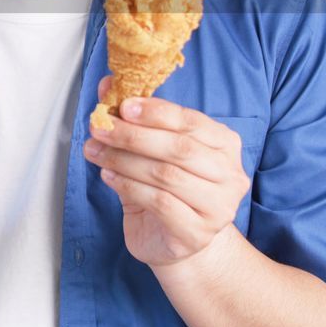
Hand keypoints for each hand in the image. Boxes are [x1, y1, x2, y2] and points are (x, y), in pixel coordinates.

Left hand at [83, 75, 249, 266]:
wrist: (178, 241)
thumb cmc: (167, 189)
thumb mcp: (152, 150)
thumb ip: (135, 119)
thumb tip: (106, 85)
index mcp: (225, 144)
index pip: (190, 121)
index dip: (155, 112)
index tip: (122, 106)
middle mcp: (229, 174)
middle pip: (179, 148)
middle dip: (133, 135)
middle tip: (99, 127)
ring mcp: (218, 207)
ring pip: (166, 175)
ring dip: (123, 160)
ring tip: (95, 151)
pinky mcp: (197, 233)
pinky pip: (159, 203)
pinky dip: (128, 186)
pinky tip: (109, 176)